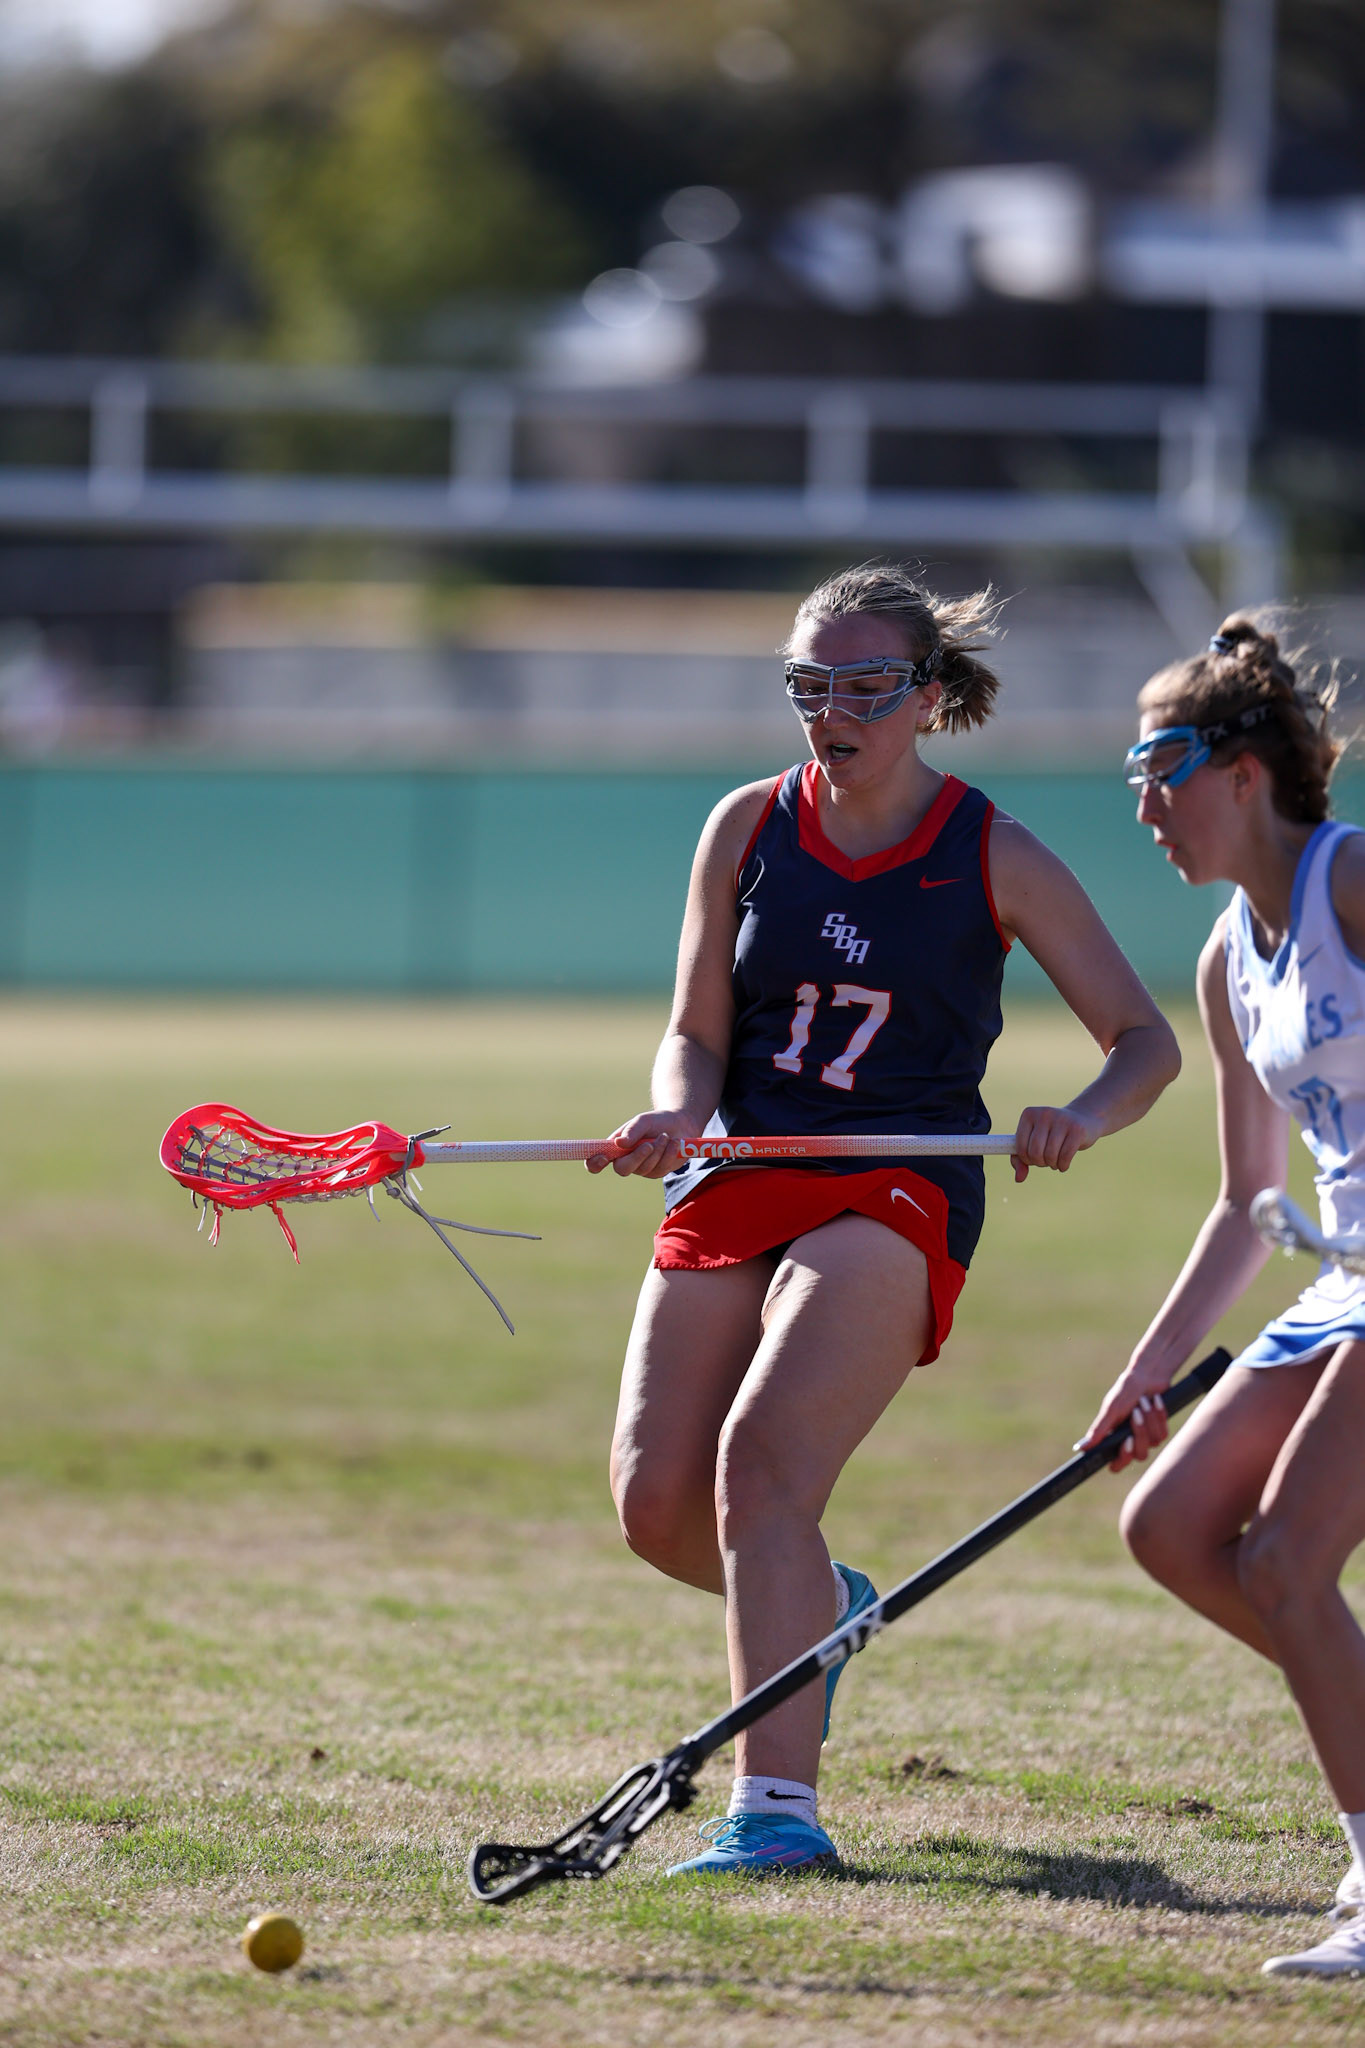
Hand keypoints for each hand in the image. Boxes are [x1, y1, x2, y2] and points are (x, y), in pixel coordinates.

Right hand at [585, 1110, 700, 1178]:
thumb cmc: (656, 1122)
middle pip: (623, 1169)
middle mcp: (626, 1161)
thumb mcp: (643, 1121)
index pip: (596, 1162)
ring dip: (658, 1151)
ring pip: (646, 1168)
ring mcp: (642, 1168)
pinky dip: (668, 1154)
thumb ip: (632, 1131)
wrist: (679, 1124)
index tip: (603, 1158)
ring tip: (665, 1136)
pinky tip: (673, 1143)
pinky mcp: (658, 1171)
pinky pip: (661, 1168)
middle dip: (637, 1157)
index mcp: (616, 1148)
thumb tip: (618, 1144)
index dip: (595, 1164)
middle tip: (649, 1145)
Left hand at [1010, 1104, 1100, 1182]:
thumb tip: (1019, 1179)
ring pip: (1050, 1155)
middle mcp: (1044, 1114)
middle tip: (1046, 1160)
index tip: (1034, 1158)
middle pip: (1035, 1152)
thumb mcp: (1033, 1142)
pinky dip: (1063, 1166)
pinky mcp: (1077, 1130)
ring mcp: (1062, 1120)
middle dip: (1040, 1163)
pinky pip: (1065, 1156)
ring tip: (1055, 1161)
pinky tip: (1064, 1164)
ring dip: (1052, 1165)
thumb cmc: (1052, 1134)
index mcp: (1029, 1114)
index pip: (1020, 1146)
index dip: (1026, 1159)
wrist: (1083, 1119)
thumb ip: (1020, 1160)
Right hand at [1076, 1353, 1174, 1472]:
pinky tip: (1155, 1400)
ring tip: (1143, 1401)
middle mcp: (1130, 1442)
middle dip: (1140, 1432)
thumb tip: (1081, 1448)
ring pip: (1154, 1443)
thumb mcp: (1111, 1410)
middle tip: (1135, 1412)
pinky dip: (1159, 1414)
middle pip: (1140, 1455)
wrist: (1147, 1376)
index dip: (1122, 1459)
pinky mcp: (1160, 1430)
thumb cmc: (1125, 1391)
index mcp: (1114, 1439)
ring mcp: (1147, 1438)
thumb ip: (1099, 1430)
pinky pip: (1163, 1432)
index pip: (1117, 1465)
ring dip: (1149, 1419)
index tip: (1125, 1441)